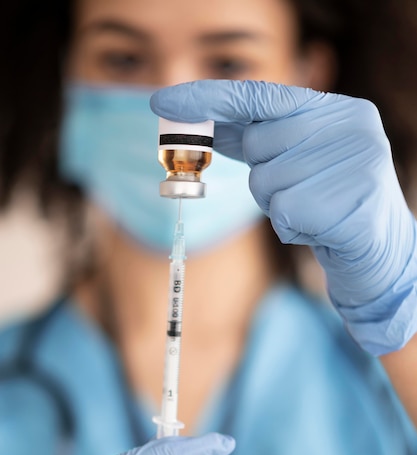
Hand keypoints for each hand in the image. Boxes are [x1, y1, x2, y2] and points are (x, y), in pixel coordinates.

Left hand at [151, 80, 416, 355]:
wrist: (379, 257)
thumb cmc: (331, 208)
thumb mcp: (300, 164)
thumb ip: (262, 141)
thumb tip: (206, 125)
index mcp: (339, 110)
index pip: (261, 96)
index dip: (209, 99)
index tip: (162, 103)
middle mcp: (352, 126)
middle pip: (258, 146)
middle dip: (264, 177)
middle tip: (302, 193)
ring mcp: (358, 162)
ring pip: (266, 183)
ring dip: (278, 208)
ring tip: (315, 213)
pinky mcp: (354, 202)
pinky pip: (284, 214)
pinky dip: (292, 230)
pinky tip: (320, 231)